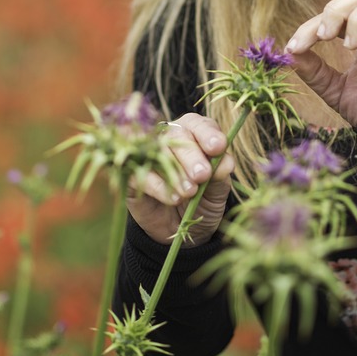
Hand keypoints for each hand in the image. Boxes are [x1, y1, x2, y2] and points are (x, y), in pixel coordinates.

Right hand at [126, 112, 235, 246]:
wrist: (181, 230)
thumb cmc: (203, 202)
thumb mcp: (218, 191)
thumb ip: (221, 175)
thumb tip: (224, 162)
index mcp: (194, 135)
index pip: (198, 124)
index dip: (207, 133)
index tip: (217, 147)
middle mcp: (170, 139)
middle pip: (177, 135)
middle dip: (192, 156)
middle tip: (202, 175)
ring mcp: (148, 155)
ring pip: (159, 152)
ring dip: (176, 171)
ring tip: (190, 192)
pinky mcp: (132, 174)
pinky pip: (141, 173)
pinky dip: (158, 185)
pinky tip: (174, 198)